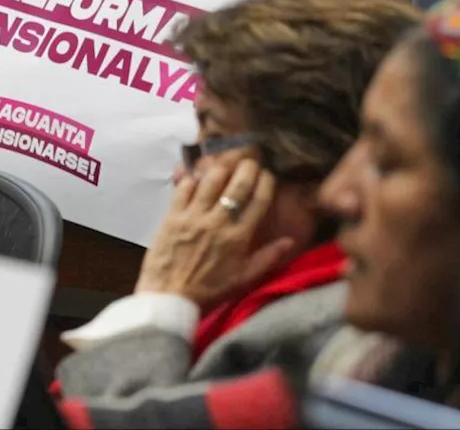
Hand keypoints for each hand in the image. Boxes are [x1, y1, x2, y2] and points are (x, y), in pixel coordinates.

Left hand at [135, 158, 295, 308]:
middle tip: (249, 161)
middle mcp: (218, 222)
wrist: (169, 298)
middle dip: (247, 167)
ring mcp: (193, 216)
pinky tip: (197, 178)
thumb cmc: (209, 291)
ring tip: (225, 165)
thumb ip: (267, 258)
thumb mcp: (243, 279)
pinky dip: (192, 179)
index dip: (266, 182)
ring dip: (221, 168)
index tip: (268, 175)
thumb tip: (290, 240)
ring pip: (211, 180)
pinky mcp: (172, 215)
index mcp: (238, 237)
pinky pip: (184, 188)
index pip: (259, 200)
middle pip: (238, 184)